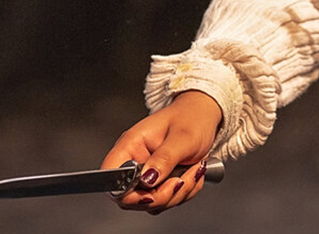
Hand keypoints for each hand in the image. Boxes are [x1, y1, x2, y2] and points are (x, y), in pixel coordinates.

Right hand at [102, 90, 222, 213]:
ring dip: (178, 194)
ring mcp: (148, 174)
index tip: (153, 191)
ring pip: (152, 203)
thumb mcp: (183, 137)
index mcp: (131, 146)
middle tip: (181, 179)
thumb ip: (164, 159)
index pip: (112, 178)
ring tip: (193, 170)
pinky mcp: (161, 182)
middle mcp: (135, 162)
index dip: (128, 192)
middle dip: (162, 195)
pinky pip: (167, 201)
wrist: (206, 116)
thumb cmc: (192, 118)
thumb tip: (147, 180)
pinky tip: (193, 174)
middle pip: (132, 198)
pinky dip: (184, 193)